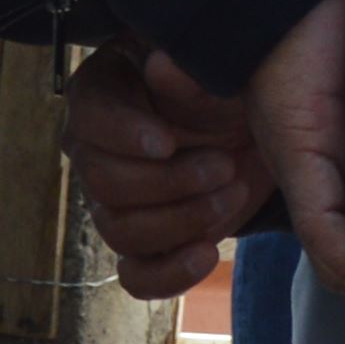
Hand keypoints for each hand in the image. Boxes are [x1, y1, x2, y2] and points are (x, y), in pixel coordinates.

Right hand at [67, 44, 271, 298]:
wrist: (255, 130)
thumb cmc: (226, 88)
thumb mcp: (217, 73)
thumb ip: (190, 75)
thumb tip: (160, 67)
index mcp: (100, 93)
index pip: (89, 119)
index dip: (123, 136)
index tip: (167, 143)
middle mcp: (94, 150)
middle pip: (104, 183)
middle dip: (170, 183)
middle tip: (224, 166)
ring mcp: (113, 201)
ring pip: (120, 230)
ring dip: (182, 221)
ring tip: (231, 194)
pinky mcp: (143, 242)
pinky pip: (136, 276)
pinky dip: (169, 274)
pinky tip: (206, 254)